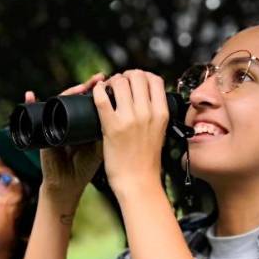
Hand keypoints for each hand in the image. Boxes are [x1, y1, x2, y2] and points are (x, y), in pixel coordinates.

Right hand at [26, 73, 105, 210]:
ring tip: (80, 87)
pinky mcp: (42, 131)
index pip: (89, 99)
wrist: (67, 183)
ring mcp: (54, 123)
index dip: (99, 89)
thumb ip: (109, 129)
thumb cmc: (84, 167)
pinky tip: (31, 95)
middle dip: (86, 86)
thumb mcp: (101, 146)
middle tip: (99, 78)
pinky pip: (37, 114)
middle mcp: (67, 119)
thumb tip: (124, 109)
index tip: (111, 81)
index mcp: (82, 121)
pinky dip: (31, 103)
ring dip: (68, 91)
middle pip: (75, 96)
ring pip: (59, 100)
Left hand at [92, 69, 168, 195]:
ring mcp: (129, 119)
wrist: (138, 183)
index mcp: (162, 113)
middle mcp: (147, 113)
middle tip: (117, 84)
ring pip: (120, 83)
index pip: (154, 79)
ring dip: (111, 81)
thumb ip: (155, 115)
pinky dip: (98, 90)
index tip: (133, 82)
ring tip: (107, 89)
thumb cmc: (146, 161)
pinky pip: (102, 98)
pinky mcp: (111, 127)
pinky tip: (96, 92)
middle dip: (125, 76)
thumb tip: (148, 100)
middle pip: (137, 76)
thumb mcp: (160, 133)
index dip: (142, 76)